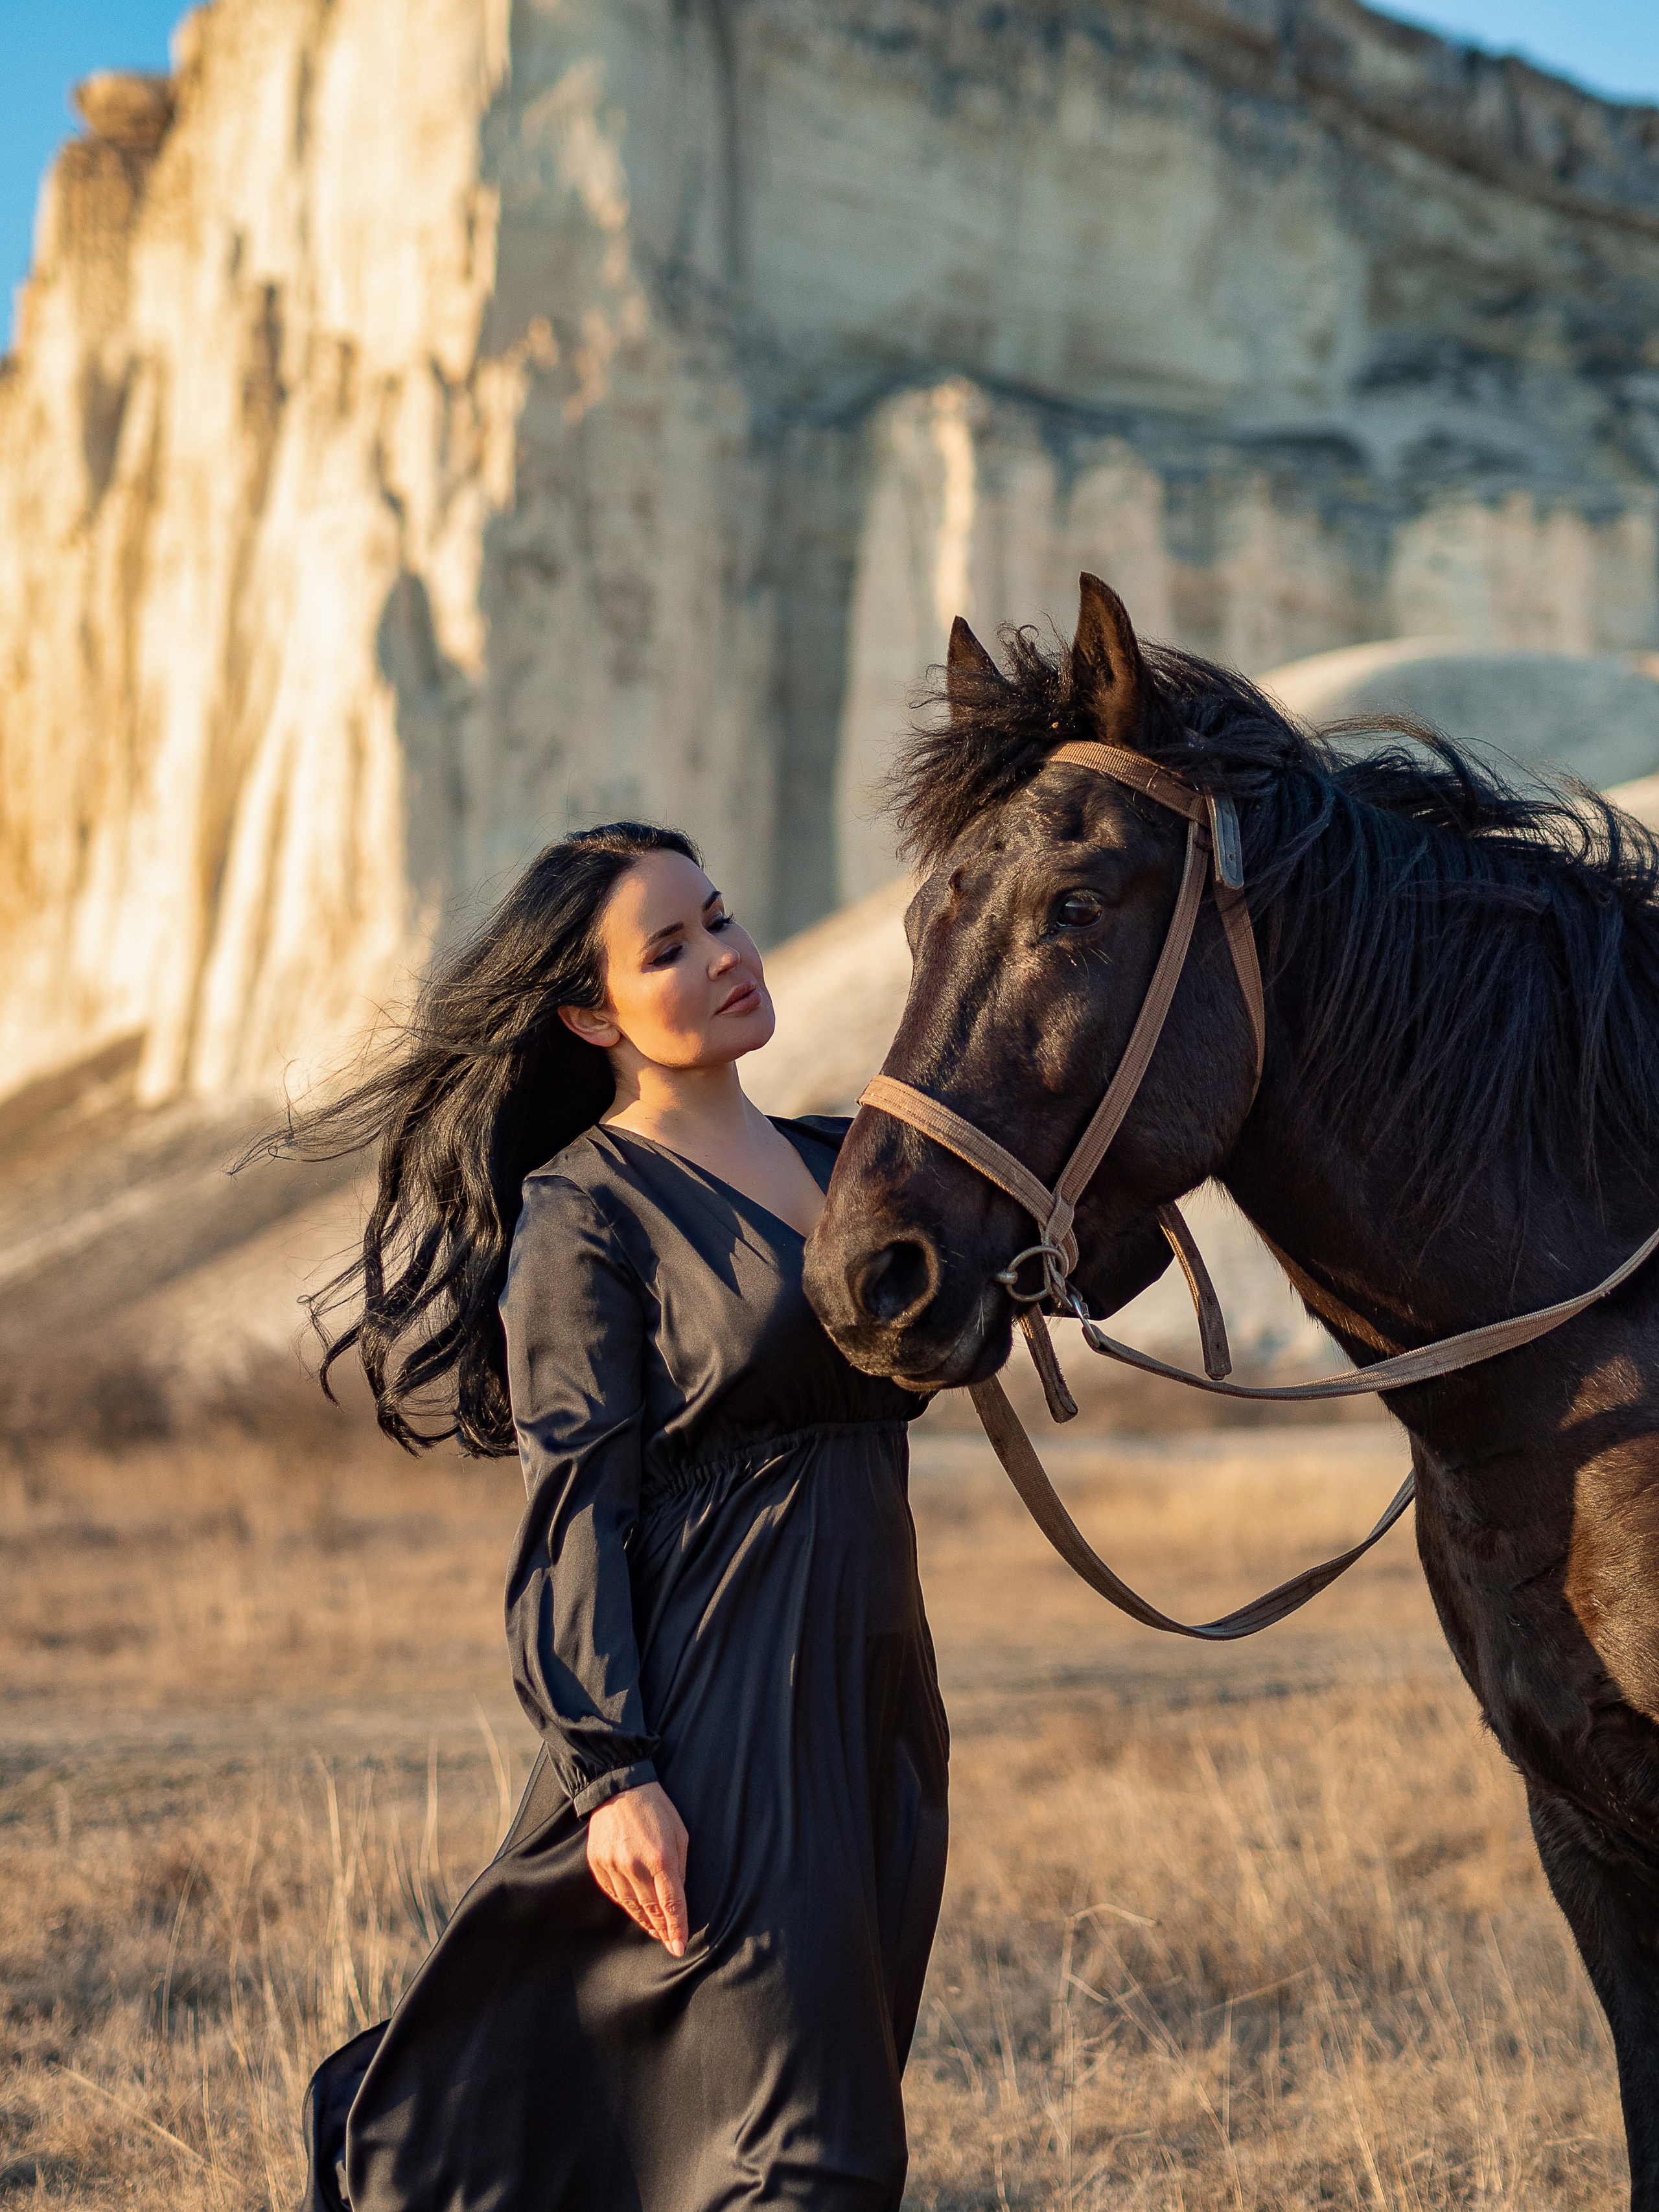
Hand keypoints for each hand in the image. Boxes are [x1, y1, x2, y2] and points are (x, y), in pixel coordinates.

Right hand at [585, 1781, 689, 1955]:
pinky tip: (635, 1910)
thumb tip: (677, 1897)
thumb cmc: (656, 1808)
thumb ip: (680, 1866)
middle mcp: (635, 1866)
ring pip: (631, 1906)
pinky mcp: (598, 1864)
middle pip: (650, 1910)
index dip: (676, 1929)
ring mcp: (613, 1866)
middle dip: (661, 1930)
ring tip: (654, 1931)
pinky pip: (613, 1894)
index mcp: (661, 1857)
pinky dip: (625, 1905)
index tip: (679, 1947)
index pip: (671, 1904)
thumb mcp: (680, 1833)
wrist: (618, 1786)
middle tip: (669, 1943)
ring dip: (644, 1921)